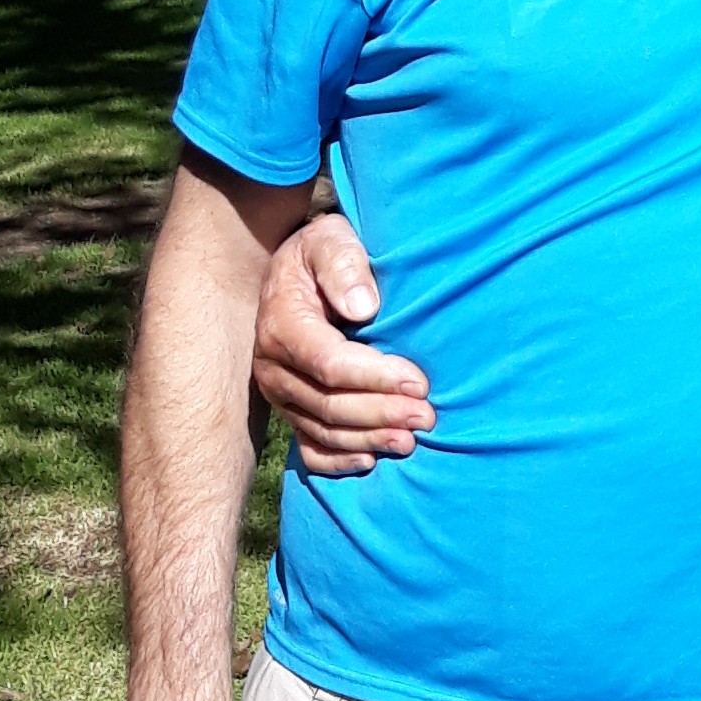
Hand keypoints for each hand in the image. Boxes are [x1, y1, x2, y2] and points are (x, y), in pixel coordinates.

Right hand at [255, 211, 433, 469]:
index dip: (375, 378)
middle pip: (329, 403)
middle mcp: (273, 366)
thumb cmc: (322, 251)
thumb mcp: (330, 239)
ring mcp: (280, 393)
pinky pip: (308, 447)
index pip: (329, 364)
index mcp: (282, 325)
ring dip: (368, 438)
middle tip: (427, 416)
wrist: (296, 269)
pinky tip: (370, 461)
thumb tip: (364, 307)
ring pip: (322, 429)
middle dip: (381, 412)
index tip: (419, 382)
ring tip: (411, 440)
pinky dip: (337, 460)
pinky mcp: (290, 409)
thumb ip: (343, 264)